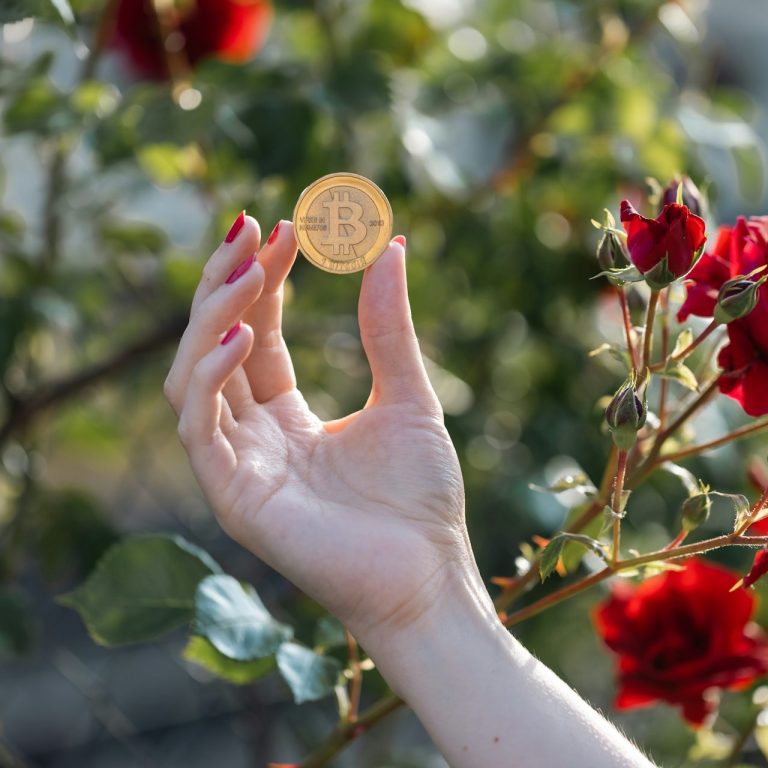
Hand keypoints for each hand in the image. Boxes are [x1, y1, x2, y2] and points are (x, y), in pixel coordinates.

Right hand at [164, 216, 475, 644]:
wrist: (428, 575)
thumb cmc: (420, 496)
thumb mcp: (407, 397)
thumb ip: (387, 327)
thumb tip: (390, 246)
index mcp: (287, 417)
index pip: (259, 334)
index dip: (265, 279)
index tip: (281, 226)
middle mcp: (252, 436)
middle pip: (215, 345)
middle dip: (228, 284)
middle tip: (249, 227)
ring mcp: (237, 465)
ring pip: (191, 376)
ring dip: (212, 317)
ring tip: (249, 269)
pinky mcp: (230, 494)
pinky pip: (198, 423)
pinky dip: (209, 373)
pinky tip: (242, 332)